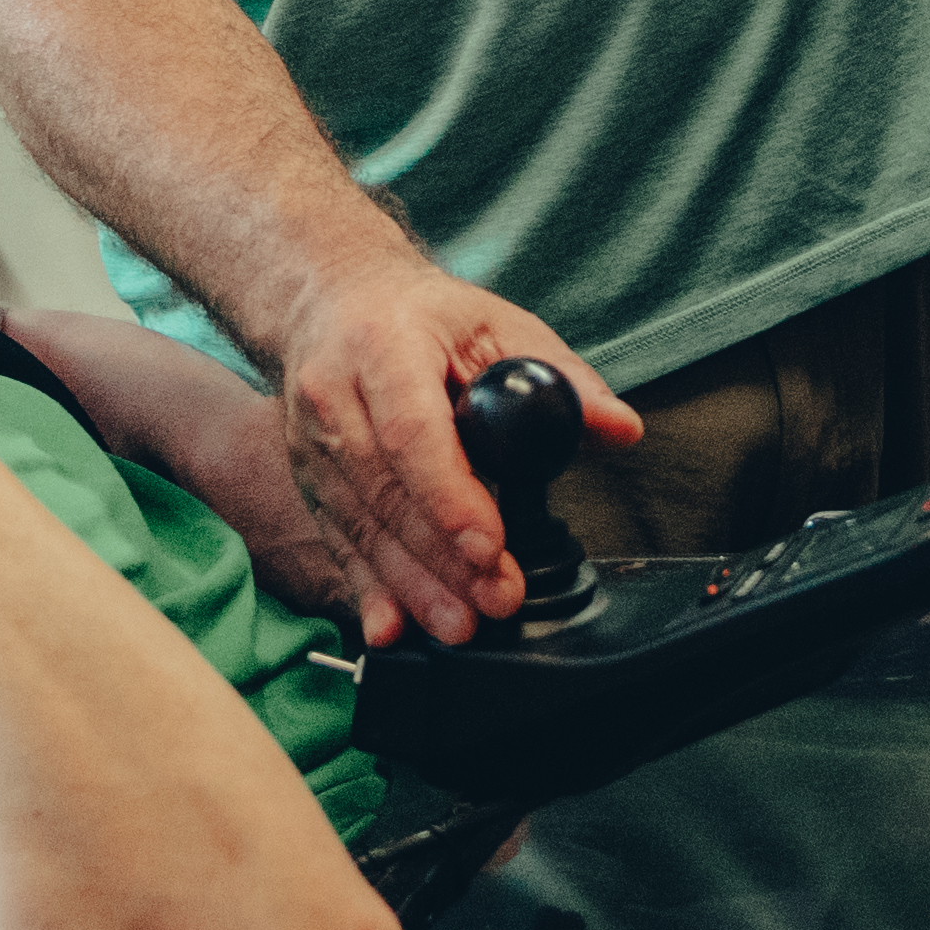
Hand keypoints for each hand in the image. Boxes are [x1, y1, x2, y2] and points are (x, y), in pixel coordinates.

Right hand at [266, 263, 635, 646]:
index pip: (412, 430)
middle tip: (496, 599)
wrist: (330, 303)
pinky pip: (338, 541)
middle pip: (387, 491)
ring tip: (460, 625)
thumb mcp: (494, 324)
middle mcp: (334, 396)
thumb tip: (620, 427)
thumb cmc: (420, 315)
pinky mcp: (309, 480)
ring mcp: (312, 443)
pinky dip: (366, 588)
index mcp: (381, 345)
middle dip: (442, 558)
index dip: (449, 495)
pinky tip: (391, 627)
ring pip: (361, 525)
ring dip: (411, 584)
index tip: (490, 545)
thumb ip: (559, 377)